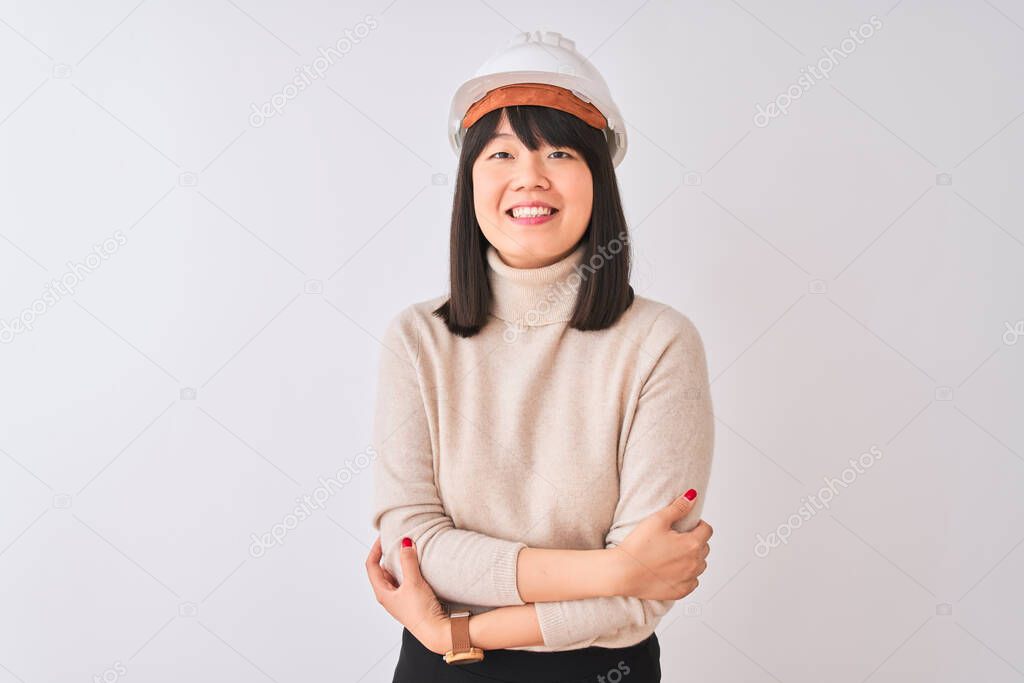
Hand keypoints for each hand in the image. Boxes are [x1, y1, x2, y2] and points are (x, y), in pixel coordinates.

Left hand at [365, 536, 451, 654]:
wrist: (435, 631)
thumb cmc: (420, 611)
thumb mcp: (413, 582)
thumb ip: (408, 561)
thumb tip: (404, 543)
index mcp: (382, 593)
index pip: (371, 566)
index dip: (375, 550)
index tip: (383, 538)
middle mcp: (388, 596)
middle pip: (382, 570)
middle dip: (387, 556)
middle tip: (396, 542)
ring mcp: (399, 599)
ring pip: (395, 576)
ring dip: (399, 564)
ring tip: (407, 551)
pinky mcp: (411, 601)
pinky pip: (405, 582)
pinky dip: (408, 571)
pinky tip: (417, 568)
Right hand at [610, 489, 711, 599]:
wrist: (622, 572)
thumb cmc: (638, 546)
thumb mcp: (658, 520)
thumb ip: (678, 507)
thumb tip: (693, 496)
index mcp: (692, 544)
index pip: (707, 530)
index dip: (697, 524)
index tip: (685, 526)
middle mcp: (695, 563)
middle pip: (704, 547)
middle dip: (694, 541)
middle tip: (675, 539)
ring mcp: (689, 579)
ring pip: (700, 565)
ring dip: (692, 558)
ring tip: (673, 554)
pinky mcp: (681, 592)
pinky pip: (692, 582)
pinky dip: (686, 575)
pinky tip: (671, 569)